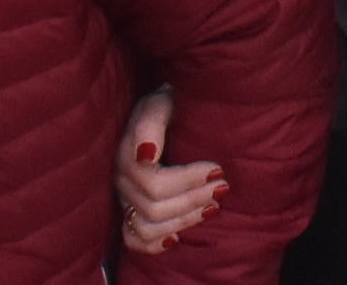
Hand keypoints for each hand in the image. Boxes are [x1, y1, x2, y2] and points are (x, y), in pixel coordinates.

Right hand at [113, 88, 225, 255]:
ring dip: (185, 220)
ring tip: (213, 206)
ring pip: (149, 227)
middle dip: (194, 200)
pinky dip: (154, 244)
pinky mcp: (130, 213)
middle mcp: (123, 182)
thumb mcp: (159, 102)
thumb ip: (150, 122)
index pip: (155, 182)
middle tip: (224, 187)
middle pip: (155, 208)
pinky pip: (134, 240)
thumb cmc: (164, 107)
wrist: (158, 114)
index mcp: (127, 156)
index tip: (218, 169)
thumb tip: (146, 154)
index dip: (188, 180)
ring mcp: (125, 200)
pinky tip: (176, 238)